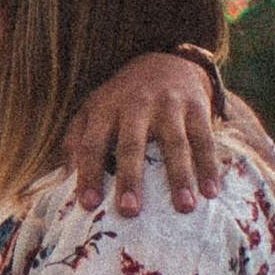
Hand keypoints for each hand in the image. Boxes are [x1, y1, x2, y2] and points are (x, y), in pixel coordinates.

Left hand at [60, 49, 227, 211]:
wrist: (165, 62)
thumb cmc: (122, 99)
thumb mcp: (93, 110)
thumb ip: (75, 141)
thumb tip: (63, 179)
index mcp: (105, 108)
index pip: (92, 144)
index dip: (88, 174)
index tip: (88, 205)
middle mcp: (136, 105)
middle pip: (132, 144)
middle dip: (130, 178)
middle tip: (130, 211)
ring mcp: (169, 105)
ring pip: (175, 144)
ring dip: (180, 177)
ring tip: (185, 208)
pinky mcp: (196, 107)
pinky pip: (204, 140)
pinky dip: (209, 166)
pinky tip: (211, 193)